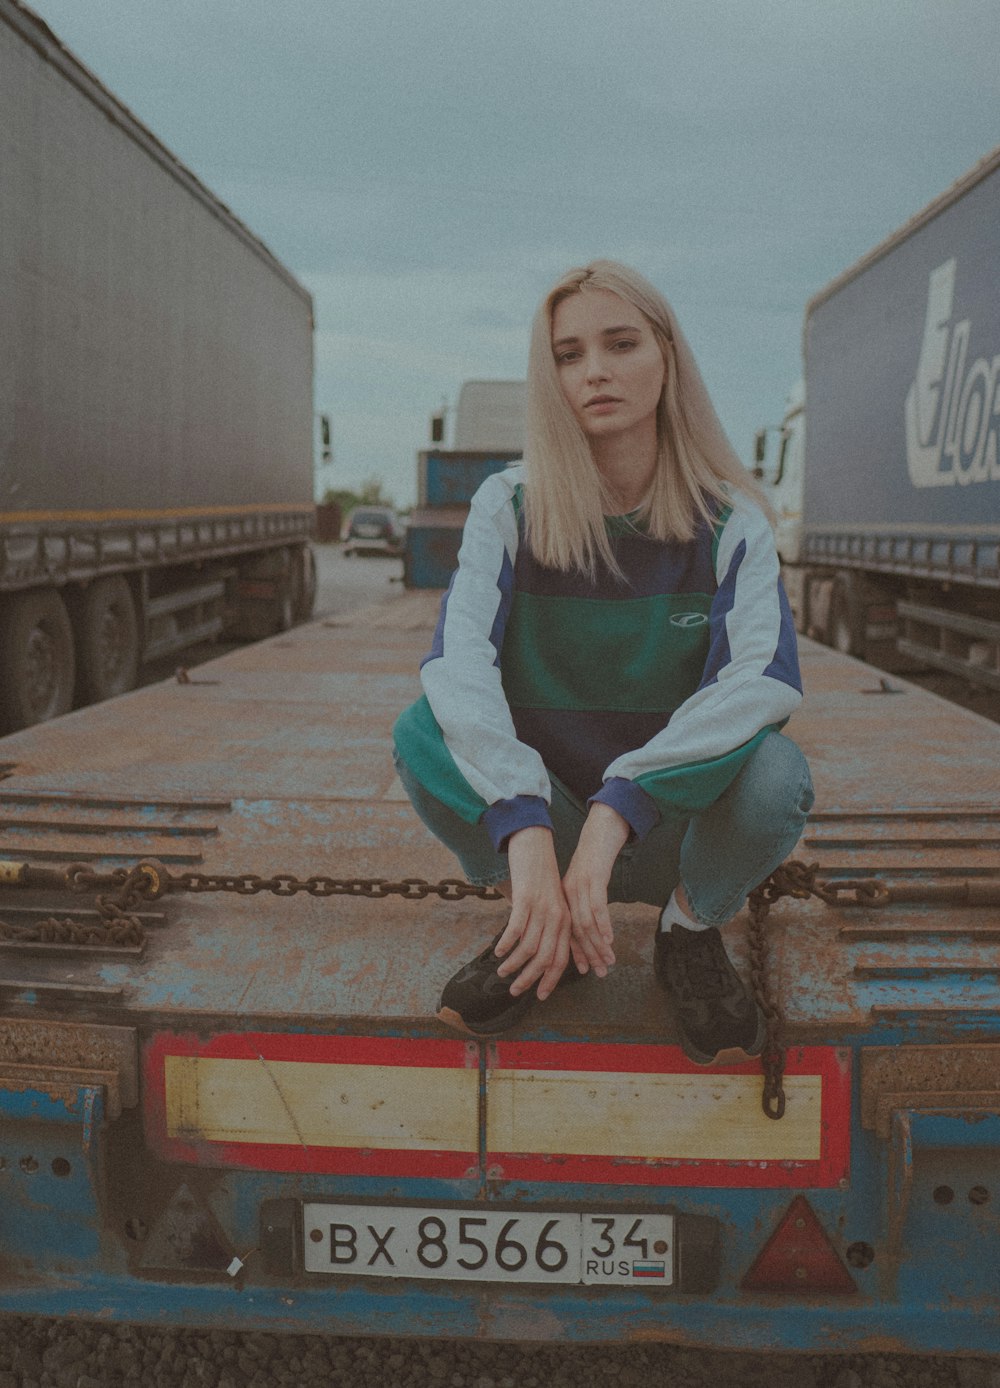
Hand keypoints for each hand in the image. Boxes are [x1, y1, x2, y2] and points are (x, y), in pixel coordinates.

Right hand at [494, 826, 571, 1000]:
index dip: (551, 979)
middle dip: (531, 979)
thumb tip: (529, 950)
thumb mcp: (546, 901)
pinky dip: (507, 944)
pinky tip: (498, 951)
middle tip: (515, 991)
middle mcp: (557, 917)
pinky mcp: (526, 899)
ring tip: (502, 972)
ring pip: (529, 948)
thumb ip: (542, 924)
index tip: (540, 995)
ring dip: (515, 964)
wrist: (534, 843)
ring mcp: (542, 908)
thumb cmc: (537, 874)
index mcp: (564, 920)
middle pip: (546, 959)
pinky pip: (516, 929)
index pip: (561, 958)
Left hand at [562, 802, 627, 976]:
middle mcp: (568, 895)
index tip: (583, 971)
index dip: (574, 953)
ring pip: (586, 923)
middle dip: (588, 955)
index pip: (566, 931)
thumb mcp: (582, 883)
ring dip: (597, 945)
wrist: (599, 830)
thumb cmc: (592, 859)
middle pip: (576, 932)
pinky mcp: (592, 878)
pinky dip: (603, 924)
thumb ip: (579, 904)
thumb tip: (584, 928)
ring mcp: (579, 886)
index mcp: (563, 898)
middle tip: (600, 974)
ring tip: (608, 962)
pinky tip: (609, 939)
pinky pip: (597, 905)